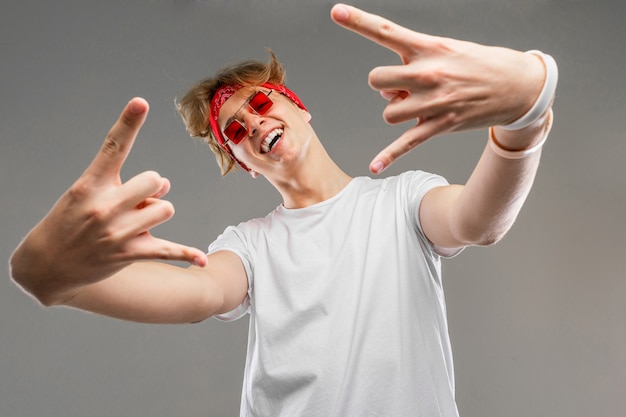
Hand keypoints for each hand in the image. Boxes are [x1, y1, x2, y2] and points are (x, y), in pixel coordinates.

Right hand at [11, 98, 206, 303]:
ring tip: (136, 224)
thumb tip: (165, 185)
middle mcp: (104, 206)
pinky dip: (187, 255)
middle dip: (152, 189)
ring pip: (165, 208)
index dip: (128, 123)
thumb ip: (127, 184)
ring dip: (156, 213)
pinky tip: (202, 261)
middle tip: (135, 201)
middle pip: (155, 180)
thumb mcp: (87, 195)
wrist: (47, 264)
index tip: (141, 102)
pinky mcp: (130, 254)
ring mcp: (118, 232)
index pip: (113, 147)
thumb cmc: (70, 221)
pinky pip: (168, 250)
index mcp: (90, 184)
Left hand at [331, 3, 545, 172]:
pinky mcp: (439, 125)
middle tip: (403, 86)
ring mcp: (433, 102)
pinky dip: (389, 155)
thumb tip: (391, 89)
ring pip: (388, 113)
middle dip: (383, 86)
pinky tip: (374, 165)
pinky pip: (406, 143)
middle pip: (376, 80)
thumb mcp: (447, 49)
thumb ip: (414, 62)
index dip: (358, 21)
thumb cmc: (478, 64)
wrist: (518, 86)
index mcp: (428, 47)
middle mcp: (427, 73)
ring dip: (397, 111)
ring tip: (419, 104)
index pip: (386, 31)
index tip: (336, 12)